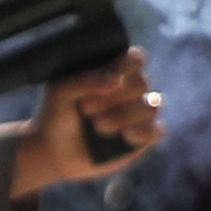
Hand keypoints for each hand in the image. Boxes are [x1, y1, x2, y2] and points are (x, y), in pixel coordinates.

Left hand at [16, 54, 163, 192]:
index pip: (135, 58)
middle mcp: (131, 90)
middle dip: (115, 97)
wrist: (54, 151)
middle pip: (142, 83)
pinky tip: (125, 135)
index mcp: (114, 71)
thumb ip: (84, 81)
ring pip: (151, 106)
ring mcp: (139, 114)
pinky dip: (143, 132)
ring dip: (124, 115)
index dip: (129, 65)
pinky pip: (157, 130)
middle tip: (86, 108)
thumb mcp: (60, 92)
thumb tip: (116, 81)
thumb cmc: (57, 115)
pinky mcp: (143, 138)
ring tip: (98, 126)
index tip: (112, 79)